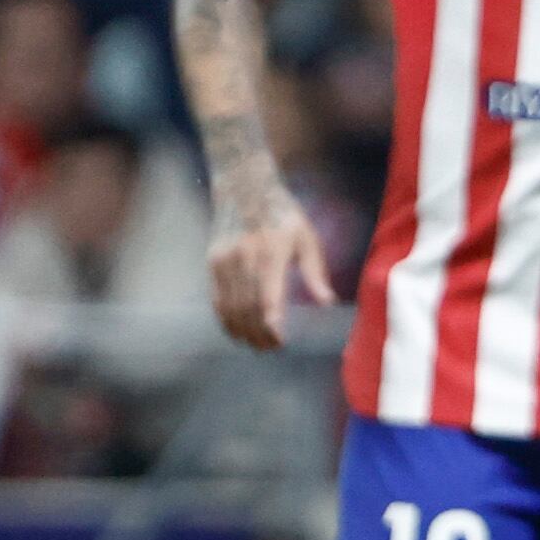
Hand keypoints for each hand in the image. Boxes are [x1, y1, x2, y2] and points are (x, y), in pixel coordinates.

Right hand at [205, 192, 332, 352]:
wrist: (245, 190)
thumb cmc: (284, 216)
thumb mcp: (308, 239)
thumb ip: (315, 273)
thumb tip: (327, 303)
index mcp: (271, 253)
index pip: (267, 298)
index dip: (271, 325)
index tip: (280, 342)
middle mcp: (244, 258)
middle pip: (247, 307)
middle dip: (258, 333)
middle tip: (270, 349)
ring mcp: (224, 261)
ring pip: (230, 306)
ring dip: (241, 330)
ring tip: (255, 344)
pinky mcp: (212, 262)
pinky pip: (217, 298)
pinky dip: (225, 317)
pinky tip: (236, 329)